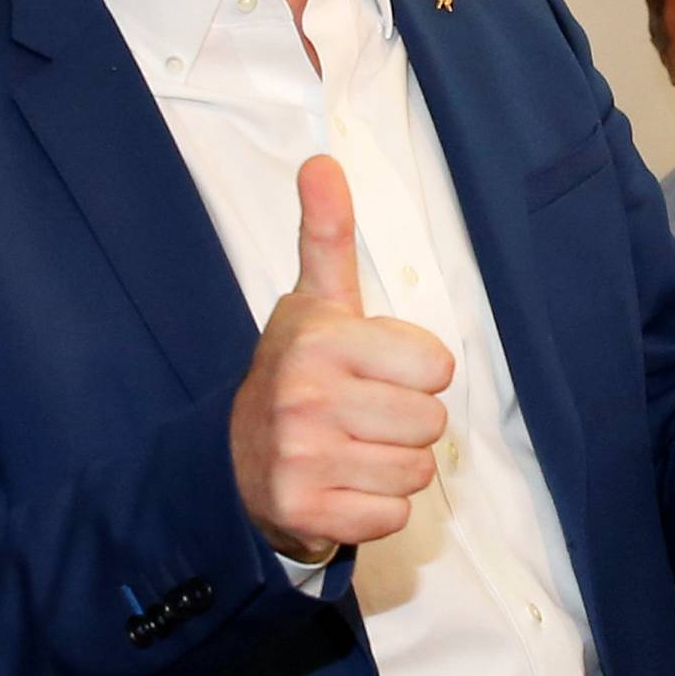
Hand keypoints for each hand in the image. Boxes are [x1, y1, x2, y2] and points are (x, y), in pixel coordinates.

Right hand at [229, 155, 453, 562]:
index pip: (437, 365)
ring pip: (417, 471)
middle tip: (363, 415)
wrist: (237, 460)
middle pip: (432, 421)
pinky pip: (392, 516)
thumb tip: (321, 159)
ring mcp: (302, 457)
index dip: (416, 370)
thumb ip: (326, 233)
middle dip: (408, 422)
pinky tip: (343, 485)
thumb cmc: (299, 374)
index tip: (375, 370)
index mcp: (320, 339)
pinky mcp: (305, 510)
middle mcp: (307, 396)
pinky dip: (376, 508)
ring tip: (352, 448)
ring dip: (394, 465)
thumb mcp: (316, 301)